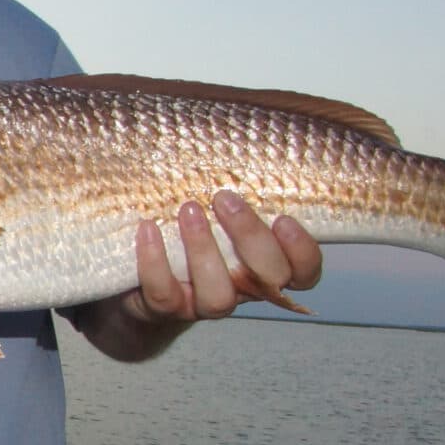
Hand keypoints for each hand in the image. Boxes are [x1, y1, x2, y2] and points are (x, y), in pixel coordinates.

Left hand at [79, 192, 322, 360]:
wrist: (140, 280)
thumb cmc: (191, 234)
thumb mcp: (219, 213)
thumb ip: (238, 194)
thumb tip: (239, 135)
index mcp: (265, 268)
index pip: (304, 273)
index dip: (302, 251)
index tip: (283, 218)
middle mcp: (243, 290)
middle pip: (268, 278)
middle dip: (250, 237)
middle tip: (225, 199)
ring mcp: (204, 304)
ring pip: (218, 295)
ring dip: (204, 250)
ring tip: (188, 210)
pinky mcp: (166, 309)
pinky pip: (163, 293)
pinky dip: (155, 261)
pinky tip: (148, 228)